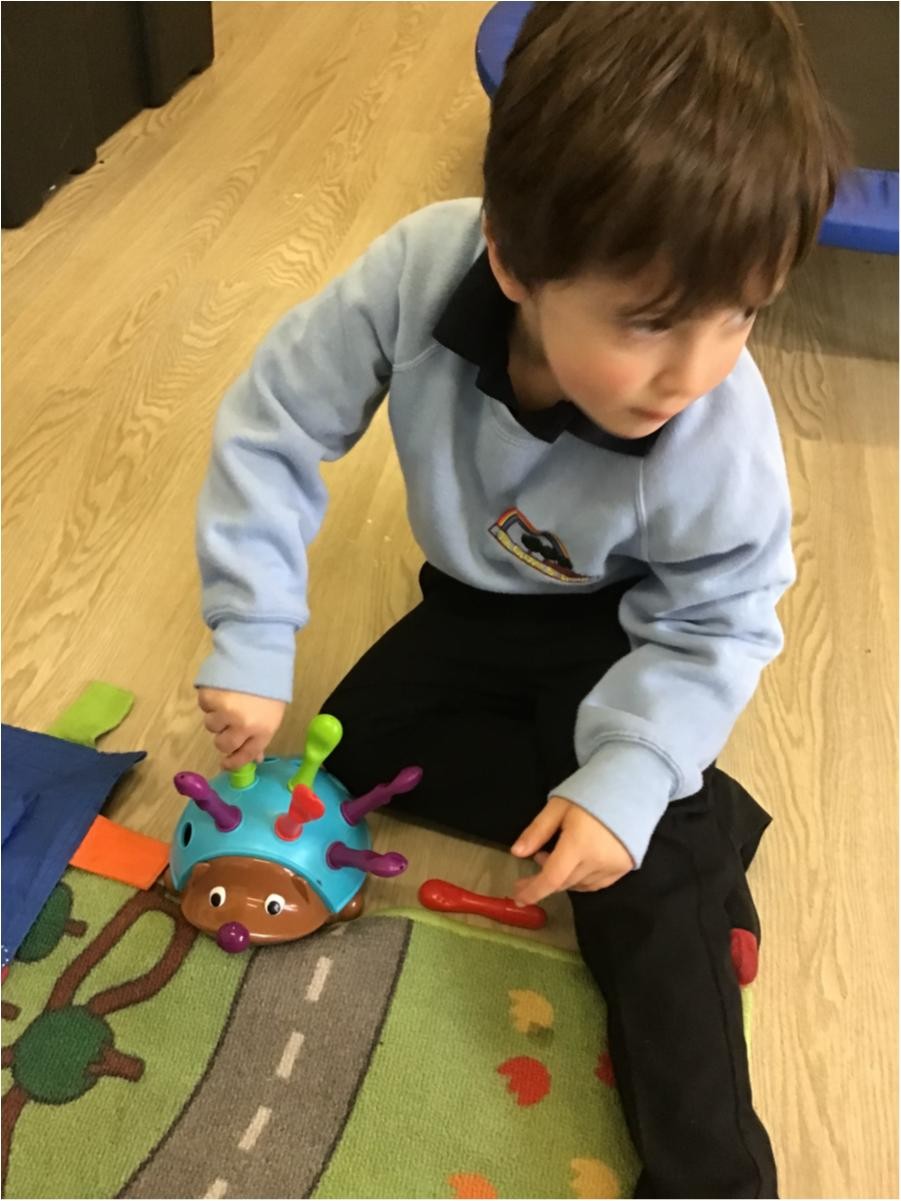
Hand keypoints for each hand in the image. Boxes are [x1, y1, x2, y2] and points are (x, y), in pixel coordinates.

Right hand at [197, 688, 285, 770]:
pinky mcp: (210, 697)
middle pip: (223, 744)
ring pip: (210, 726)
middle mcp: (243, 724)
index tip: (225, 764)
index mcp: (263, 729)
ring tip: (228, 700)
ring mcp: (224, 711)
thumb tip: (255, 759)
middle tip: (228, 724)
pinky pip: (204, 707)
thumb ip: (261, 736)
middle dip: (224, 738)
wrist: (259, 654)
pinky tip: (222, 690)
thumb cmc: (269, 685)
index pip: (245, 755)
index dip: (234, 763)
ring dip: (216, 717)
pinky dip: (209, 701)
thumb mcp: (273, 713)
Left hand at [511, 796, 633, 906]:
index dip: (533, 891)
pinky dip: (579, 880)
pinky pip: (595, 883)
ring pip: (578, 885)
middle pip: (563, 883)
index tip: (518, 898)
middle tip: (528, 870)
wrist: (632, 788)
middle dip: (542, 881)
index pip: (552, 879)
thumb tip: (517, 853)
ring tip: (551, 857)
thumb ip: (537, 831)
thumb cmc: (591, 793)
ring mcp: (613, 867)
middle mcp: (597, 862)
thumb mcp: (558, 806)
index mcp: (579, 845)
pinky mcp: (624, 868)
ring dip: (561, 878)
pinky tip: (572, 866)